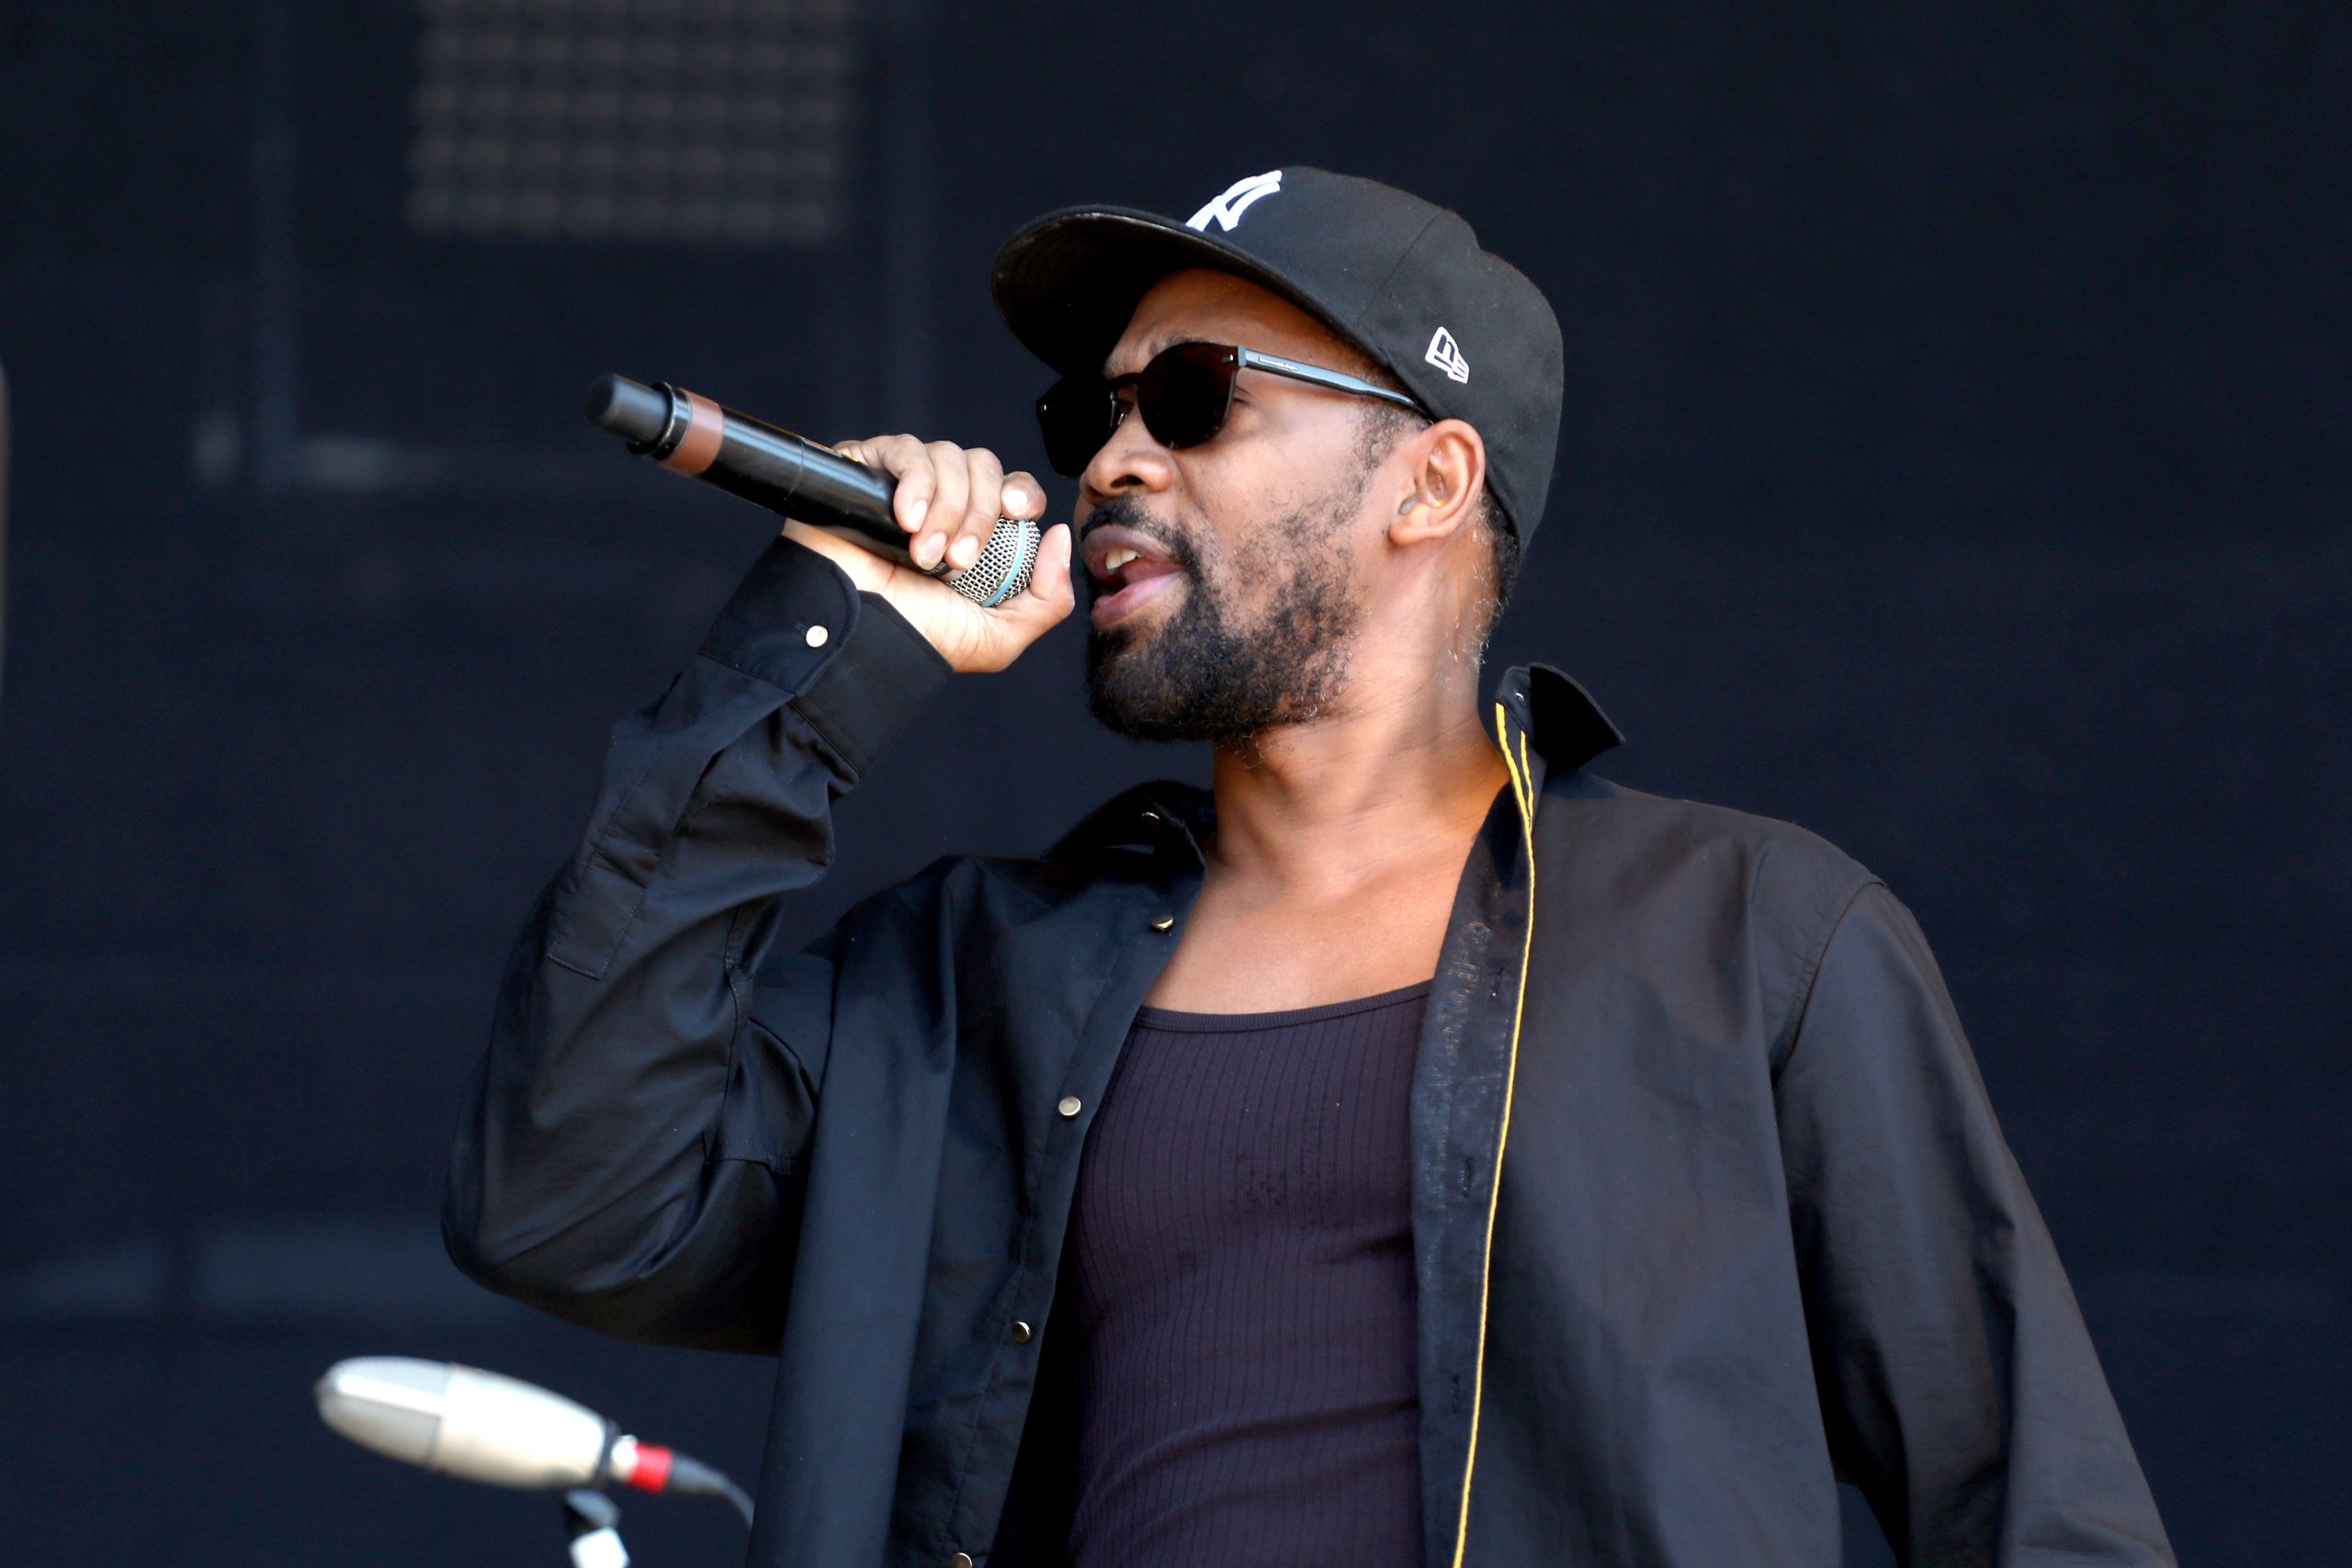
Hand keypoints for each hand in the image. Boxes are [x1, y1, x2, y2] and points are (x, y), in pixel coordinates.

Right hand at [783, 435, 1073, 672]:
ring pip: (946, 456)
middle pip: (984, 465)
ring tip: (922, 556)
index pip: (1012, 487)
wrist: (854, 638)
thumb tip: (1059, 534)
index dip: (1021, 491)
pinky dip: (914, 482)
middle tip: (958, 560)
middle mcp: (942, 504)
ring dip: (945, 508)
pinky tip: (905, 521)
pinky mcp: (865, 472)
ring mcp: (903, 486)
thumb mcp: (998, 636)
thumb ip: (1048, 597)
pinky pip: (903, 449)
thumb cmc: (915, 640)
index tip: (1015, 512)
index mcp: (976, 535)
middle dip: (979, 511)